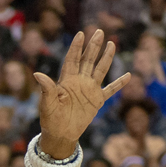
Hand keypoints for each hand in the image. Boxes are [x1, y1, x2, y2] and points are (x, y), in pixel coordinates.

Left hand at [34, 30, 131, 158]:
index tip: (80, 34)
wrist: (60, 134)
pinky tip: (128, 76)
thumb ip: (46, 89)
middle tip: (98, 31)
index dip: (76, 47)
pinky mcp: (97, 101)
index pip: (72, 60)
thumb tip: (37, 74)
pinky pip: (110, 90)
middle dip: (93, 46)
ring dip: (106, 57)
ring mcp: (89, 90)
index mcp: (66, 81)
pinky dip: (119, 84)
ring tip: (111, 43)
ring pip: (100, 70)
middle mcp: (79, 82)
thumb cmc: (50, 119)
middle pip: (87, 60)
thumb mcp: (47, 104)